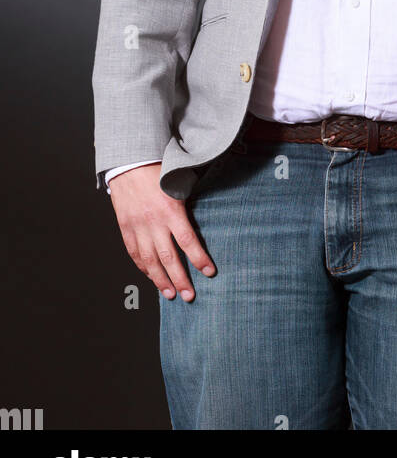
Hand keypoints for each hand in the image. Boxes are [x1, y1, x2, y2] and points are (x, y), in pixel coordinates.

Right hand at [109, 163, 215, 301]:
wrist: (129, 162)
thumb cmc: (158, 170)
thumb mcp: (179, 183)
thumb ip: (188, 205)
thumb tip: (202, 222)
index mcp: (170, 209)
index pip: (188, 240)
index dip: (199, 259)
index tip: (209, 272)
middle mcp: (153, 221)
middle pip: (168, 257)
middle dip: (180, 279)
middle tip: (190, 296)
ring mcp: (137, 226)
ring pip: (150, 261)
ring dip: (161, 280)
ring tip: (171, 294)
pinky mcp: (126, 228)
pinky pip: (135, 253)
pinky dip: (144, 268)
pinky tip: (151, 277)